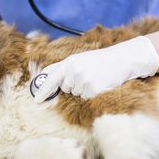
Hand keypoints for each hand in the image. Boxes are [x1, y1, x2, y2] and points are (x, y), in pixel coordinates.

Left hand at [34, 36, 158, 101]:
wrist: (121, 60)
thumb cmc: (100, 60)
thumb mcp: (80, 59)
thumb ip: (64, 68)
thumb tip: (46, 76)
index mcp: (69, 61)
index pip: (51, 77)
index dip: (43, 90)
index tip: (37, 99)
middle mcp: (74, 70)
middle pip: (66, 88)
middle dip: (74, 85)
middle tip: (88, 74)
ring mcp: (83, 80)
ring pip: (77, 94)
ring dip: (85, 89)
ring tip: (96, 77)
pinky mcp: (93, 89)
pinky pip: (87, 97)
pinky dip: (93, 93)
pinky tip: (100, 83)